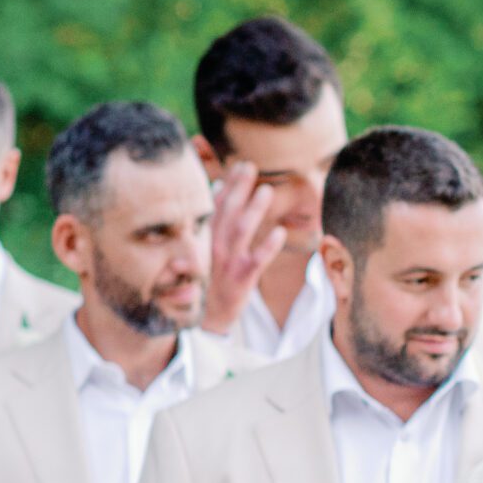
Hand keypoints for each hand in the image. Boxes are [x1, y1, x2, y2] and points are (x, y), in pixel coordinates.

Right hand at [200, 160, 287, 333]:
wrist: (204, 317)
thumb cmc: (206, 275)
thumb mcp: (203, 246)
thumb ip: (213, 216)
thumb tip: (219, 186)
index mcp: (204, 237)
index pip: (215, 205)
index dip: (229, 184)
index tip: (239, 165)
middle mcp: (213, 246)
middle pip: (228, 212)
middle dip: (239, 188)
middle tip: (251, 167)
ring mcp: (227, 262)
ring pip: (241, 232)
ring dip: (253, 210)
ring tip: (267, 191)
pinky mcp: (241, 279)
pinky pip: (256, 261)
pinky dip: (268, 247)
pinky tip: (280, 232)